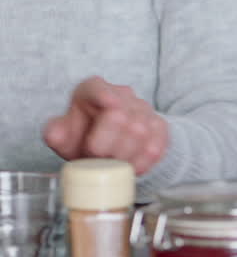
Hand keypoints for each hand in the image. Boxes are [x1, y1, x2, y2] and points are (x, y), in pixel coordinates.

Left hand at [43, 77, 168, 174]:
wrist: (110, 146)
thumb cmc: (82, 138)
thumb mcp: (63, 136)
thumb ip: (55, 133)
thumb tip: (57, 134)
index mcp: (92, 90)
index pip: (98, 88)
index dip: (105, 95)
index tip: (110, 103)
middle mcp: (122, 95)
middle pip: (121, 117)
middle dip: (107, 145)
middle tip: (97, 158)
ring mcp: (144, 109)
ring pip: (141, 132)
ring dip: (124, 155)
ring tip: (112, 164)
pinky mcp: (160, 126)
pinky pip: (156, 145)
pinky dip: (143, 161)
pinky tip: (132, 167)